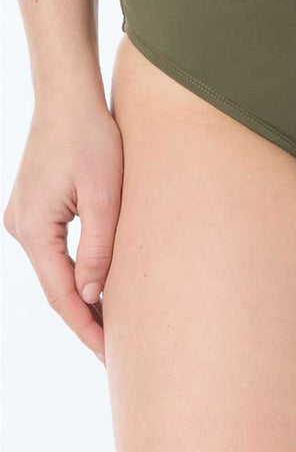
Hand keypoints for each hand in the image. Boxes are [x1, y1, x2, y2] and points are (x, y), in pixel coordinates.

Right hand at [3, 95, 123, 363]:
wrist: (68, 96)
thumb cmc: (91, 138)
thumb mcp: (105, 195)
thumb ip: (99, 248)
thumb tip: (91, 297)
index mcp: (34, 229)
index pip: (62, 295)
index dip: (87, 328)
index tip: (112, 356)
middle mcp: (21, 228)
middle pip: (55, 289)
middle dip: (84, 321)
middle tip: (118, 353)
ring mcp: (25, 217)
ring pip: (55, 272)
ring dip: (81, 298)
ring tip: (113, 326)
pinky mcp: (35, 207)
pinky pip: (55, 252)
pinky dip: (77, 273)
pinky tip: (100, 285)